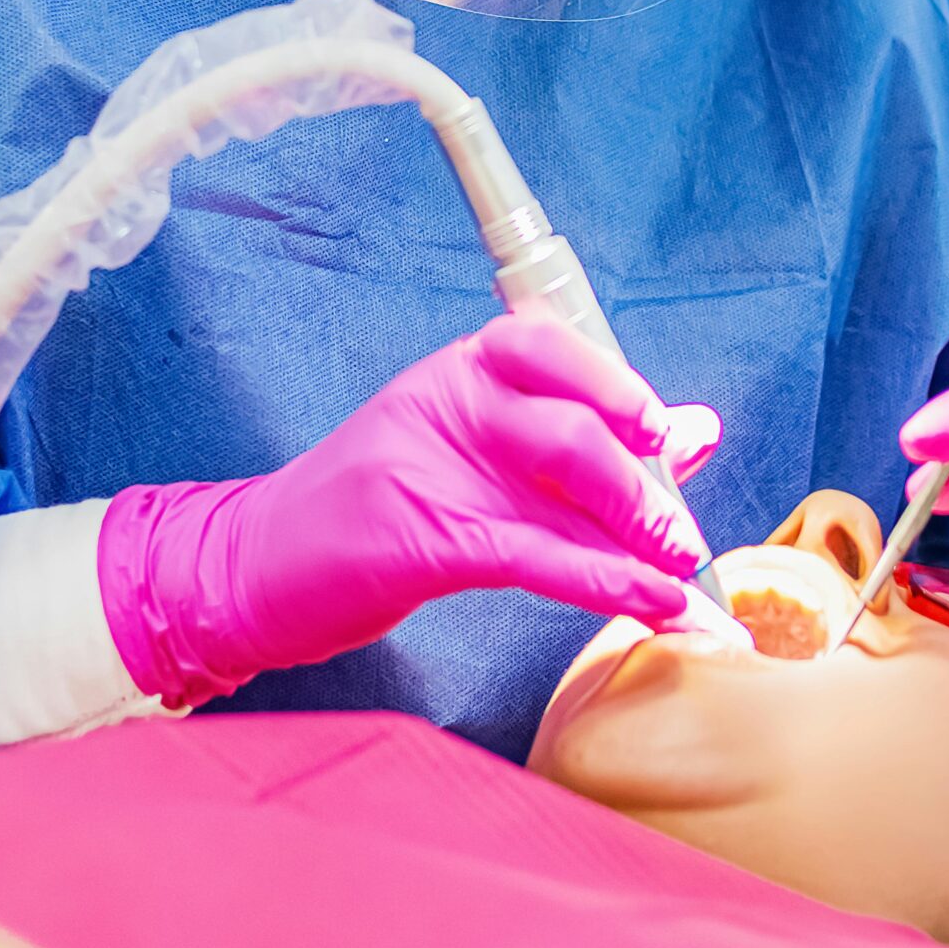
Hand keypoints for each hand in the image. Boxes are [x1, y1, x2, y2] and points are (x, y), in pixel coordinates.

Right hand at [100, 312, 732, 707]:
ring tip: (686, 582)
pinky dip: (601, 580)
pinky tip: (648, 604)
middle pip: (570, 418)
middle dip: (642, 483)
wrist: (251, 568)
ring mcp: (428, 467)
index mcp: (459, 372)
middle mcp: (448, 403)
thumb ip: (581, 447)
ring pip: (559, 478)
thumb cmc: (370, 516)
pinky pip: (532, 554)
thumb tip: (697, 429)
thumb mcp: (478, 463)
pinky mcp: (419, 540)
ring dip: (637, 535)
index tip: (675, 430)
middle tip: (685, 537)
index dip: (619, 384)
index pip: (551, 343)